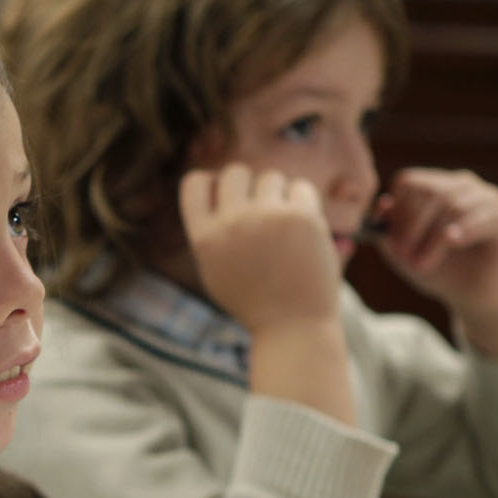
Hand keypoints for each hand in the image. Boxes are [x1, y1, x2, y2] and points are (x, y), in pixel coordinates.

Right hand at [178, 164, 341, 333]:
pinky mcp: (302, 216)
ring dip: (278, 196)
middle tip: (261, 212)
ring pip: (270, 178)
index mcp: (204, 238)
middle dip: (248, 186)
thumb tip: (217, 184)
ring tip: (284, 228)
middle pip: (235, 172)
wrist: (293, 325)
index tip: (226, 197)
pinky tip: (303, 227)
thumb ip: (212, 230)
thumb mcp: (215, 269)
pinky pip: (300, 187)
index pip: (194, 183)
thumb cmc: (254, 300)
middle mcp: (231, 222)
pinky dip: (302, 202)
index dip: (211, 183)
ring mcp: (267, 217)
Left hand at [376, 168, 497, 359]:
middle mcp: (465, 187)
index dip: (398, 211)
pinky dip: (465, 228)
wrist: (476, 299)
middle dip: (413, 226)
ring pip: (454, 205)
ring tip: (423, 265)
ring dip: (433, 238)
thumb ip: (389, 232)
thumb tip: (382, 206)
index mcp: (438, 188)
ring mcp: (490, 200)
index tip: (393, 242)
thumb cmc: (441, 273)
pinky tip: (453, 242)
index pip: (411, 182)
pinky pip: (485, 216)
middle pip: (431, 190)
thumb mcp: (406, 256)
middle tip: (405, 256)